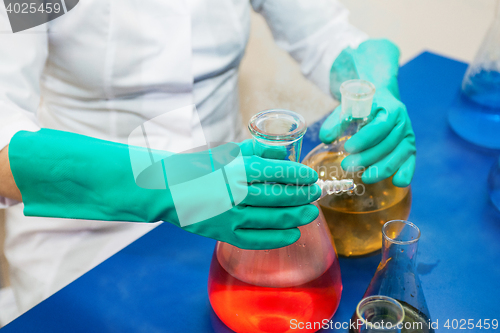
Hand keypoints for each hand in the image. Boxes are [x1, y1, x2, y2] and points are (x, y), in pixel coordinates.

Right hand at [9, 131, 319, 249]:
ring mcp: (230, 215)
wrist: (166, 189)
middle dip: (303, 196)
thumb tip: (282, 151)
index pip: (276, 171)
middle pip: (279, 195)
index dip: (298, 175)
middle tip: (316, 194)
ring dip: (296, 216)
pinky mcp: (224, 233)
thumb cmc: (197, 167)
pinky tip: (292, 234)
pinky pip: (256, 239)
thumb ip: (255, 150)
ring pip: (272, 218)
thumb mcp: (226, 153)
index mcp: (236, 168)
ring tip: (310, 213)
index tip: (311, 176)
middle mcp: (235, 192)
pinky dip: (277, 238)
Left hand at [320, 39, 415, 186]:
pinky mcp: (409, 149)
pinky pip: (410, 162)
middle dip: (367, 157)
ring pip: (399, 155)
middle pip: (388, 143)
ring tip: (364, 177)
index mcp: (390, 109)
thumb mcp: (348, 108)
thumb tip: (326, 138)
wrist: (382, 99)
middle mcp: (402, 123)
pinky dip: (406, 173)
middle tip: (347, 166)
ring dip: (382, 168)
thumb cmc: (362, 105)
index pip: (380, 126)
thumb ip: (336, 122)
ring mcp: (408, 137)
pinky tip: (397, 183)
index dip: (365, 139)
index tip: (348, 148)